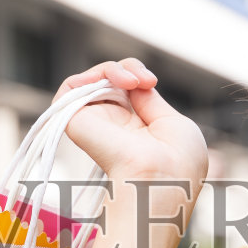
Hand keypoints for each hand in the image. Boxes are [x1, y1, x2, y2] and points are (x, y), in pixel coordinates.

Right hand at [55, 58, 208, 190]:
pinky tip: (112, 81)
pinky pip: (71, 88)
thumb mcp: (173, 123)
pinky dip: (89, 76)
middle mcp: (113, 125)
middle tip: (144, 80)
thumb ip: (150, 101)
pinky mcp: (74, 122)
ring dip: (111, 69)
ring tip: (131, 81)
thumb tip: (134, 85)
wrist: (160, 179)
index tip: (151, 82)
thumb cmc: (177, 162)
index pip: (128, 91)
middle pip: (110, 81)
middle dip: (128, 68)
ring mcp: (94, 123)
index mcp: (137, 129)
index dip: (139, 76)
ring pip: (91, 80)